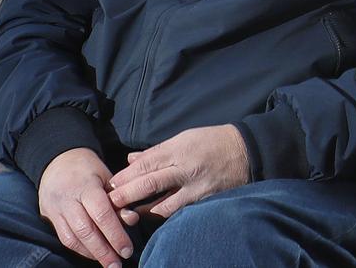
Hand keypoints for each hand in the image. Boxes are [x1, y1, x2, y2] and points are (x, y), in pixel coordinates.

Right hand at [38, 147, 133, 267]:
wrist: (58, 160)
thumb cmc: (89, 169)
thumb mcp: (106, 176)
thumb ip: (118, 198)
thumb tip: (131, 220)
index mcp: (86, 185)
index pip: (102, 213)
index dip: (115, 234)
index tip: (127, 250)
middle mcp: (68, 198)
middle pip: (86, 230)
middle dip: (104, 251)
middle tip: (118, 264)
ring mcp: (55, 209)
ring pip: (72, 238)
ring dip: (92, 254)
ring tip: (108, 263)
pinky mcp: (48, 217)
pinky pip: (64, 238)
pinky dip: (80, 249)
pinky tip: (93, 254)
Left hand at [108, 124, 249, 220]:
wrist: (245, 152)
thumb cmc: (212, 141)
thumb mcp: (184, 138)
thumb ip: (157, 151)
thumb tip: (132, 160)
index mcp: (179, 149)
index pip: (147, 163)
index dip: (127, 175)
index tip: (111, 184)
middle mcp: (185, 169)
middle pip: (150, 183)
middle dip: (127, 194)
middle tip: (110, 202)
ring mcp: (195, 188)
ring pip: (163, 205)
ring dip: (143, 211)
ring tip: (127, 214)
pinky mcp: (204, 202)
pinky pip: (179, 211)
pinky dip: (164, 215)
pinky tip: (152, 218)